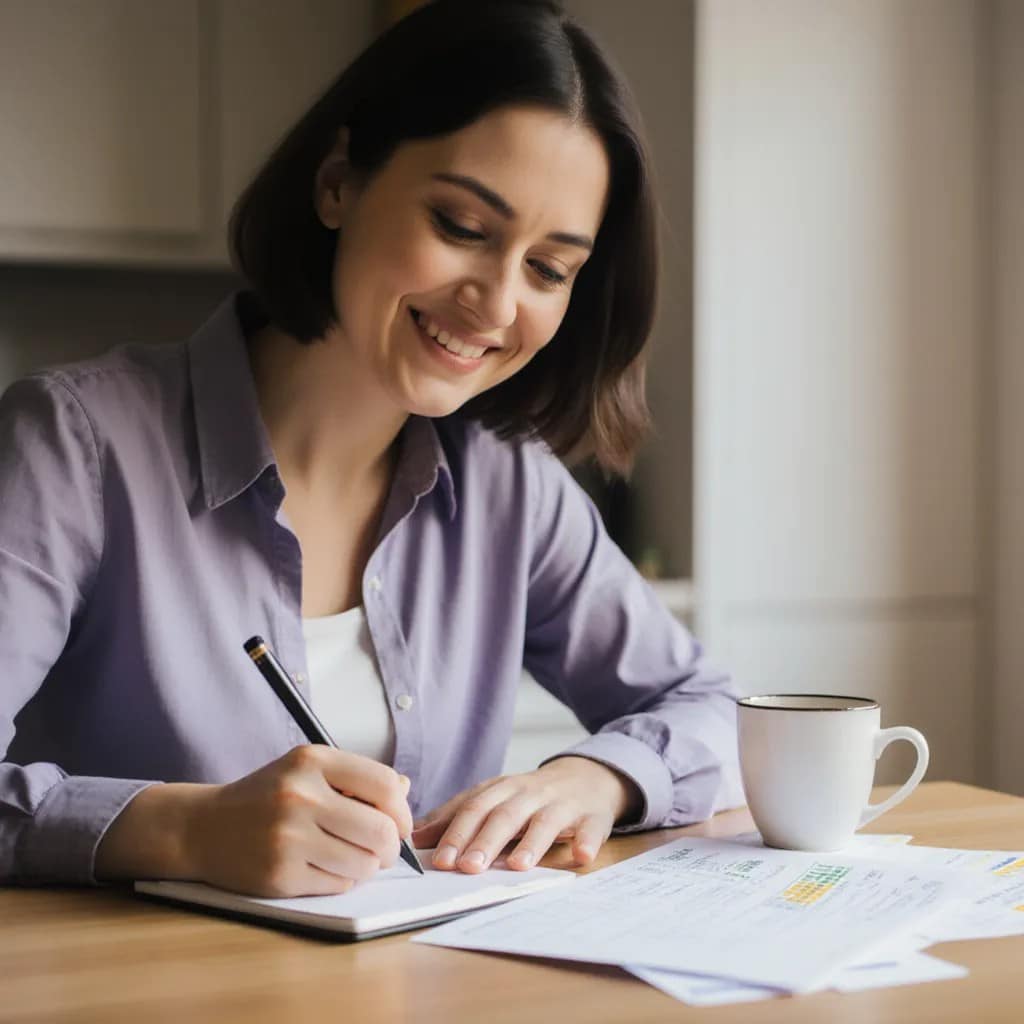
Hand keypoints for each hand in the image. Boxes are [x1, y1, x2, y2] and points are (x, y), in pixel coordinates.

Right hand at [182, 746, 412, 896]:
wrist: (203, 826)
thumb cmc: (266, 796)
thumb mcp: (307, 770)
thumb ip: (357, 777)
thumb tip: (406, 788)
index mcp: (312, 761)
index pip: (385, 785)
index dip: (403, 810)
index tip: (400, 823)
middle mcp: (300, 796)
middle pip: (380, 830)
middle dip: (392, 847)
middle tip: (386, 850)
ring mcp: (288, 837)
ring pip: (364, 863)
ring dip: (369, 866)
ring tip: (353, 857)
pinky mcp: (280, 875)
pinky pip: (339, 884)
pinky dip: (343, 880)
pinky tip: (326, 867)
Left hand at [411, 756, 640, 872]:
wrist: (587, 777)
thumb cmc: (531, 796)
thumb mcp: (494, 798)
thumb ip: (457, 815)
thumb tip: (416, 837)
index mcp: (502, 789)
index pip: (474, 808)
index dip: (455, 832)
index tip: (438, 860)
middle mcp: (530, 793)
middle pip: (505, 815)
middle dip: (485, 841)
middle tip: (468, 868)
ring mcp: (563, 804)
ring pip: (546, 821)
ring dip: (531, 843)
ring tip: (517, 866)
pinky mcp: (593, 816)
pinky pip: (591, 828)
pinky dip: (587, 841)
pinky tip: (581, 855)